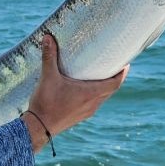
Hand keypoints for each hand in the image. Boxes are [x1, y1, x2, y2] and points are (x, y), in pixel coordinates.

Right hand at [24, 34, 127, 152]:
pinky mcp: (80, 116)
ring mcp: (87, 112)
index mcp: (90, 94)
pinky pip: (94, 103)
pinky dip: (95, 94)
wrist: (38, 127)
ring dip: (104, 87)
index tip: (126, 64)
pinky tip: (85, 89)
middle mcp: (93, 104)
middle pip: (111, 90)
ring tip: (101, 74)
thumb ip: (49, 56)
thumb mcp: (48, 77)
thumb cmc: (46, 103)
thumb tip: (47, 37)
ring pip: (102, 98)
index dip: (122, 73)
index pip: (115, 83)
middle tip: (114, 64)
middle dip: (115, 78)